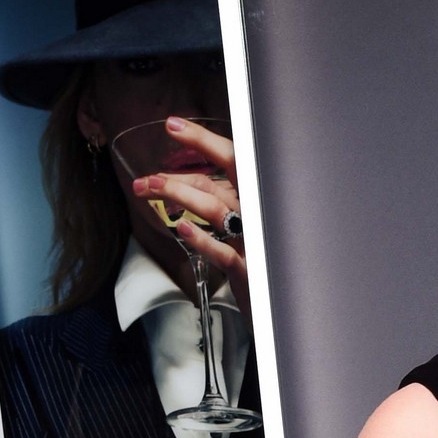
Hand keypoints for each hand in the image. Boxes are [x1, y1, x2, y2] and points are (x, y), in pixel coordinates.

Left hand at [132, 116, 248, 317]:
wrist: (289, 311)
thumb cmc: (265, 266)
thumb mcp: (248, 228)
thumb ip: (226, 203)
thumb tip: (188, 183)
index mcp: (262, 199)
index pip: (235, 160)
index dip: (203, 141)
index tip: (174, 126)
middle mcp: (263, 213)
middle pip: (229, 173)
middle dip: (193, 155)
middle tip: (158, 151)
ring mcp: (258, 241)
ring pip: (217, 208)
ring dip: (179, 194)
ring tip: (148, 189)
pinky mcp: (251, 271)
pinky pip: (223, 251)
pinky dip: (201, 239)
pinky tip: (181, 228)